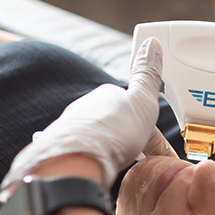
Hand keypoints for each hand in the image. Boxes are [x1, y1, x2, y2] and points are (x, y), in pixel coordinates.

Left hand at [0, 38, 173, 202]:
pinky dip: (86, 162)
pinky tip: (91, 171)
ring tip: (117, 169)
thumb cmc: (112, 132)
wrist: (75, 162)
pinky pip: (76, 155)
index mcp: (105, 96)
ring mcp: (68, 130)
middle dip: (126, 140)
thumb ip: (147, 76)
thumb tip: (152, 44)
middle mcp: (83, 110)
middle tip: (139, 162)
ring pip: (94, 140)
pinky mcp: (56, 151)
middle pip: (112, 125)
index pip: (132, 109)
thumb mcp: (141, 102)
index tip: (157, 152)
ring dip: (106, 151)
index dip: (148, 131)